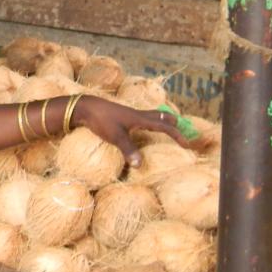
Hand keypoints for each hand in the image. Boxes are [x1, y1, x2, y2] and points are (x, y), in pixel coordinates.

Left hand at [73, 96, 191, 165]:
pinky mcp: (122, 115)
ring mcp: (130, 114)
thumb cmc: (101, 120)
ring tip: (168, 126)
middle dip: (173, 123)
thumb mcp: (115, 136)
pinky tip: (143, 127)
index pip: (165, 127)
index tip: (187, 145)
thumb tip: (140, 165)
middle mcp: (138, 115)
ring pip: (152, 115)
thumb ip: (128, 150)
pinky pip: (142, 117)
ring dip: (162, 120)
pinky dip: (149, 121)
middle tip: (182, 131)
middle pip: (162, 116)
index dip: (177, 135)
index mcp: (141, 119)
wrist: (85, 106)